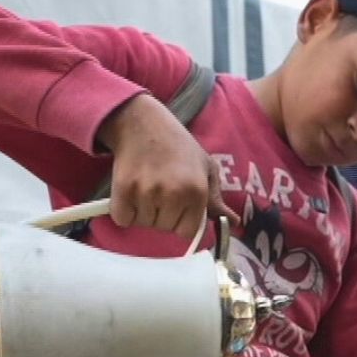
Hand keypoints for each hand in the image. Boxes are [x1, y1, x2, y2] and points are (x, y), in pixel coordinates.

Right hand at [96, 93, 237, 241]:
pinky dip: (125, 210)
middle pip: (165, 228)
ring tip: (148, 185)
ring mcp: (146, 192)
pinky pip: (123, 218)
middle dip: (163, 215)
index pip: (187, 232)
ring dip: (144, 212)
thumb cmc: (178, 146)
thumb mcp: (205, 168)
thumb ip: (216, 200)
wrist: (142, 123)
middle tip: (161, 189)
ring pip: (144, 224)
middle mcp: (173, 194)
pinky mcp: (123, 190)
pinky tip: (132, 191)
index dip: (182, 222)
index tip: (178, 206)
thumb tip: (234, 223)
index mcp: (197, 191)